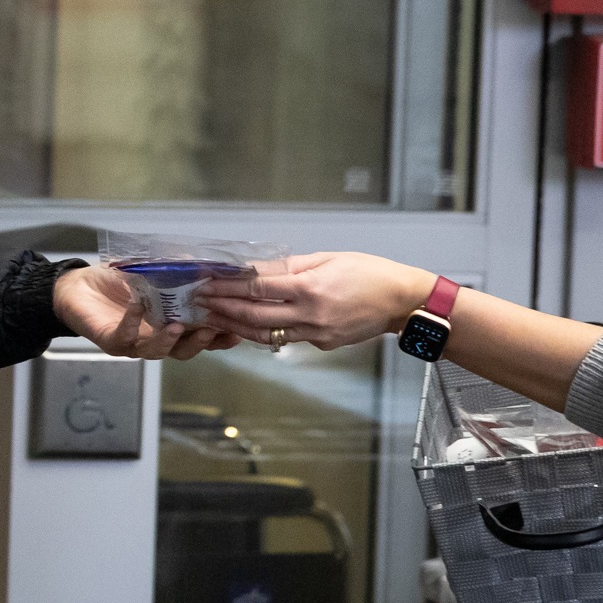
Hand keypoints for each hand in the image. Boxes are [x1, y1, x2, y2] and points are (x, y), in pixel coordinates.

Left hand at [52, 264, 239, 359]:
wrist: (77, 288)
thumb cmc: (116, 282)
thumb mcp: (151, 271)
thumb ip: (175, 268)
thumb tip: (201, 260)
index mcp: (171, 325)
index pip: (201, 337)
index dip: (220, 338)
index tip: (238, 331)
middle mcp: (155, 339)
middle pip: (183, 351)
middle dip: (200, 343)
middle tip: (212, 329)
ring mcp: (133, 343)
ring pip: (156, 351)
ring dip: (168, 340)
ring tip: (178, 325)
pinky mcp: (111, 341)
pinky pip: (124, 336)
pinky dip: (132, 322)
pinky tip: (138, 306)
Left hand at [195, 251, 430, 350]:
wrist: (401, 302)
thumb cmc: (370, 273)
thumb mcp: (329, 258)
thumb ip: (290, 266)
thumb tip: (258, 269)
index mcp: (310, 287)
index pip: (257, 288)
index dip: (228, 286)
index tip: (207, 283)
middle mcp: (310, 314)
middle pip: (254, 315)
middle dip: (223, 308)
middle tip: (200, 303)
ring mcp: (315, 334)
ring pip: (265, 334)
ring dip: (236, 326)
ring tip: (215, 318)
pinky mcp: (322, 345)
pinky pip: (285, 339)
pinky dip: (264, 333)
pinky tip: (247, 326)